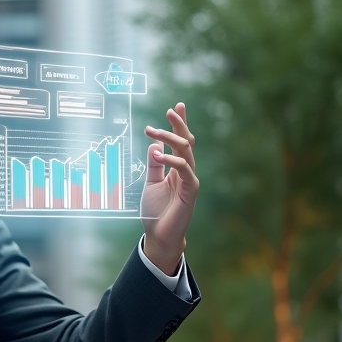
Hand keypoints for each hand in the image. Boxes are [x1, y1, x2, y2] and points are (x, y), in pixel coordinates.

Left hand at [140, 103, 198, 275]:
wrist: (158, 235)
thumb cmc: (155, 212)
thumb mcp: (150, 183)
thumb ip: (154, 165)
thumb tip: (153, 146)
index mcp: (176, 168)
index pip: (180, 141)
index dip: (180, 124)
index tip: (176, 106)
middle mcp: (185, 171)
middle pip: (186, 142)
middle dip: (179, 125)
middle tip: (170, 110)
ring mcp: (190, 180)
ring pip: (186, 153)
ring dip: (171, 139)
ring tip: (156, 130)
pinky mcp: (191, 191)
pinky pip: (185, 170)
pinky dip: (172, 160)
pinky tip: (158, 154)